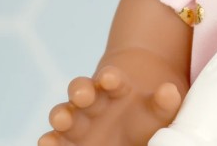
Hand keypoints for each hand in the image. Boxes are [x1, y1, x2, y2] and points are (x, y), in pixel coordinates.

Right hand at [38, 65, 182, 145]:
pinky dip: (49, 140)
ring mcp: (76, 121)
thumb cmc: (144, 117)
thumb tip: (170, 91)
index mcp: (115, 88)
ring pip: (63, 112)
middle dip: (82, 90)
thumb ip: (165, 101)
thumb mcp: (159, 109)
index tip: (110, 78)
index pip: (110, 78)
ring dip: (61, 114)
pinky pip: (53, 138)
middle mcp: (91, 101)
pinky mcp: (66, 140)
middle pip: (81, 89)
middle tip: (85, 95)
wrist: (130, 130)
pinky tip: (47, 143)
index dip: (110, 77)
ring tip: (63, 119)